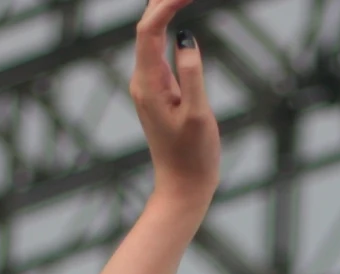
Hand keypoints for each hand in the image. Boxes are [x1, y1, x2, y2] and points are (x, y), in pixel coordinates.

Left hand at [131, 0, 218, 205]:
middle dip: (163, 1)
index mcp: (147, 84)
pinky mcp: (158, 91)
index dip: (166, 5)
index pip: (150, 30)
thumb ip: (191, 74)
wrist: (183, 188)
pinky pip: (158, 50)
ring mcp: (148, 85)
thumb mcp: (197, 115)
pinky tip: (175, 14)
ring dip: (164, 10)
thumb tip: (184, 37)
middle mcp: (142, 81)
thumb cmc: (193, 157)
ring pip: (151, 36)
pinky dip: (167, 27)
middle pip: (146, 27)